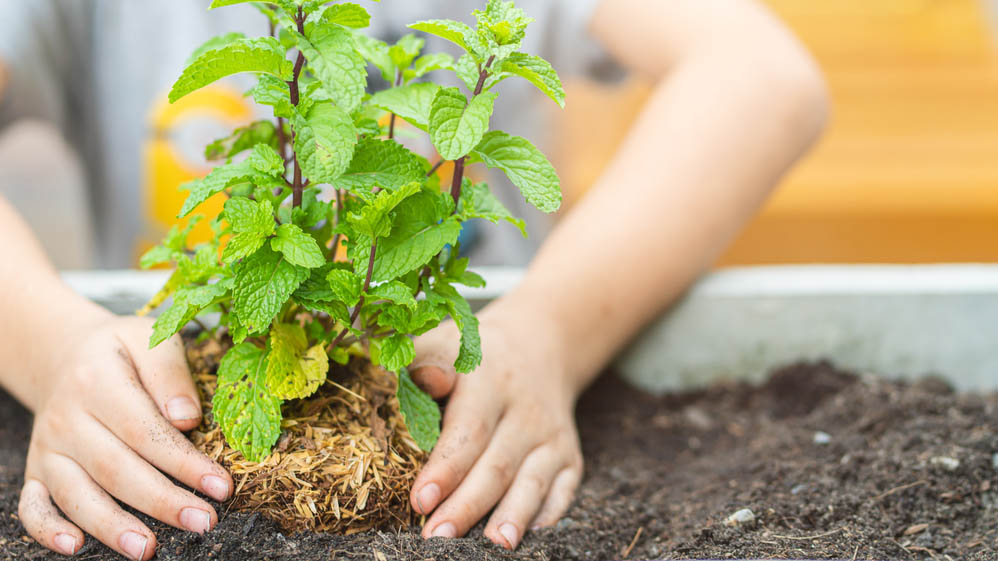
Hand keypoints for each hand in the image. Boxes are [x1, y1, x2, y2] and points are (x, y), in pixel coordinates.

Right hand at [17, 314, 232, 559]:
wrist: (67, 353)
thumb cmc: (123, 351)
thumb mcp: (151, 340)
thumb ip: (171, 374)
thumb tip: (187, 418)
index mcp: (97, 381)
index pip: (145, 430)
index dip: (184, 462)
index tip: (221, 486)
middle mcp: (66, 418)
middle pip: (116, 468)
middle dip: (162, 501)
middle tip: (204, 522)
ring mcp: (48, 448)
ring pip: (77, 494)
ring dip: (112, 526)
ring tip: (148, 549)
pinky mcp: (36, 470)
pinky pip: (34, 506)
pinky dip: (48, 530)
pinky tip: (76, 547)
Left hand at [408, 296, 583, 548]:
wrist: (537, 347)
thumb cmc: (472, 355)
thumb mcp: (445, 342)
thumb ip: (424, 360)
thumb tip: (423, 381)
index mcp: (490, 382)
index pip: (469, 429)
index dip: (446, 467)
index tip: (420, 500)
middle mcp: (527, 412)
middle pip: (497, 466)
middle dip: (467, 506)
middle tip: (436, 537)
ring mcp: (553, 437)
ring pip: (532, 483)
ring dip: (511, 517)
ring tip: (491, 547)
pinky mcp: (570, 457)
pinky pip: (562, 492)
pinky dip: (546, 516)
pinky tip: (524, 537)